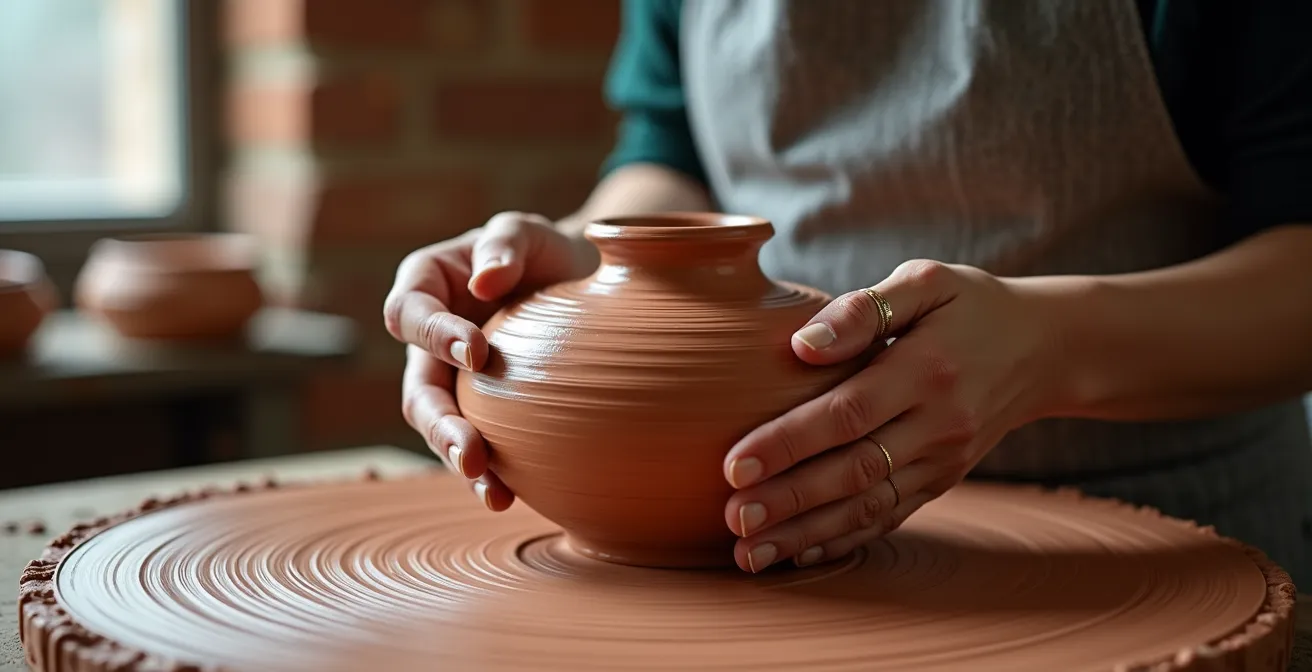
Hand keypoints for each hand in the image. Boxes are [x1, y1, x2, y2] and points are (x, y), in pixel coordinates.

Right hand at [384, 211, 595, 509]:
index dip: (433, 335)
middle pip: (417, 389)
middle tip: (469, 451)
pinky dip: (489, 473)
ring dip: (458, 460)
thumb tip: (483, 282)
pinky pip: (477, 445)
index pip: (409, 313)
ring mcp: (452, 381)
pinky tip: (507, 497)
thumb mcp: (526, 230)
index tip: (476, 352)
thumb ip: (505, 243)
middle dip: (439, 424)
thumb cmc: (542, 249)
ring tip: (489, 490)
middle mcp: (428, 341)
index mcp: (426, 287)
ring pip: (440, 427)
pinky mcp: (483, 411)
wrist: (578, 281)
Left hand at [721, 260, 1063, 571]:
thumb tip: (802, 344)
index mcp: (926, 369)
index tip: (735, 463)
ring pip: (867, 506)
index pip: (848, 413)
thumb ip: (864, 308)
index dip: (790, 442)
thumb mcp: (927, 282)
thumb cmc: (969, 305)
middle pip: (853, 472)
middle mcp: (937, 425)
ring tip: (749, 553)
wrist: (1044, 348)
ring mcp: (942, 461)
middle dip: (788, 501)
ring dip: (805, 533)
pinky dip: (842, 540)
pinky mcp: (941, 481)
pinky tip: (796, 555)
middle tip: (732, 520)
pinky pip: (889, 518)